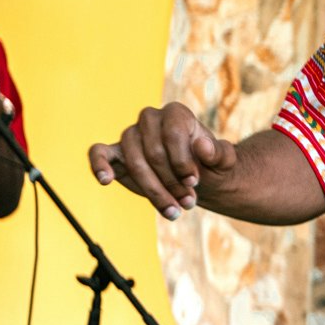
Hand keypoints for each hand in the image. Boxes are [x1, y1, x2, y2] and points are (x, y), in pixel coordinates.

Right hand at [92, 103, 232, 219]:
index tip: (194, 182)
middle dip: (171, 183)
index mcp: (176, 114)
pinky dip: (99, 164)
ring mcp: (131, 136)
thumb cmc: (210, 166)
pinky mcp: (116, 154)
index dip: (182, 161)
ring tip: (173, 211)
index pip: (172, 134)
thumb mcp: (225, 162)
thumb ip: (220, 154)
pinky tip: (105, 179)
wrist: (196, 180)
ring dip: (153, 191)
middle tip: (188, 203)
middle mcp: (150, 119)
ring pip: (134, 162)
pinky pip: (99, 153)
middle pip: (153, 153)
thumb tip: (202, 146)